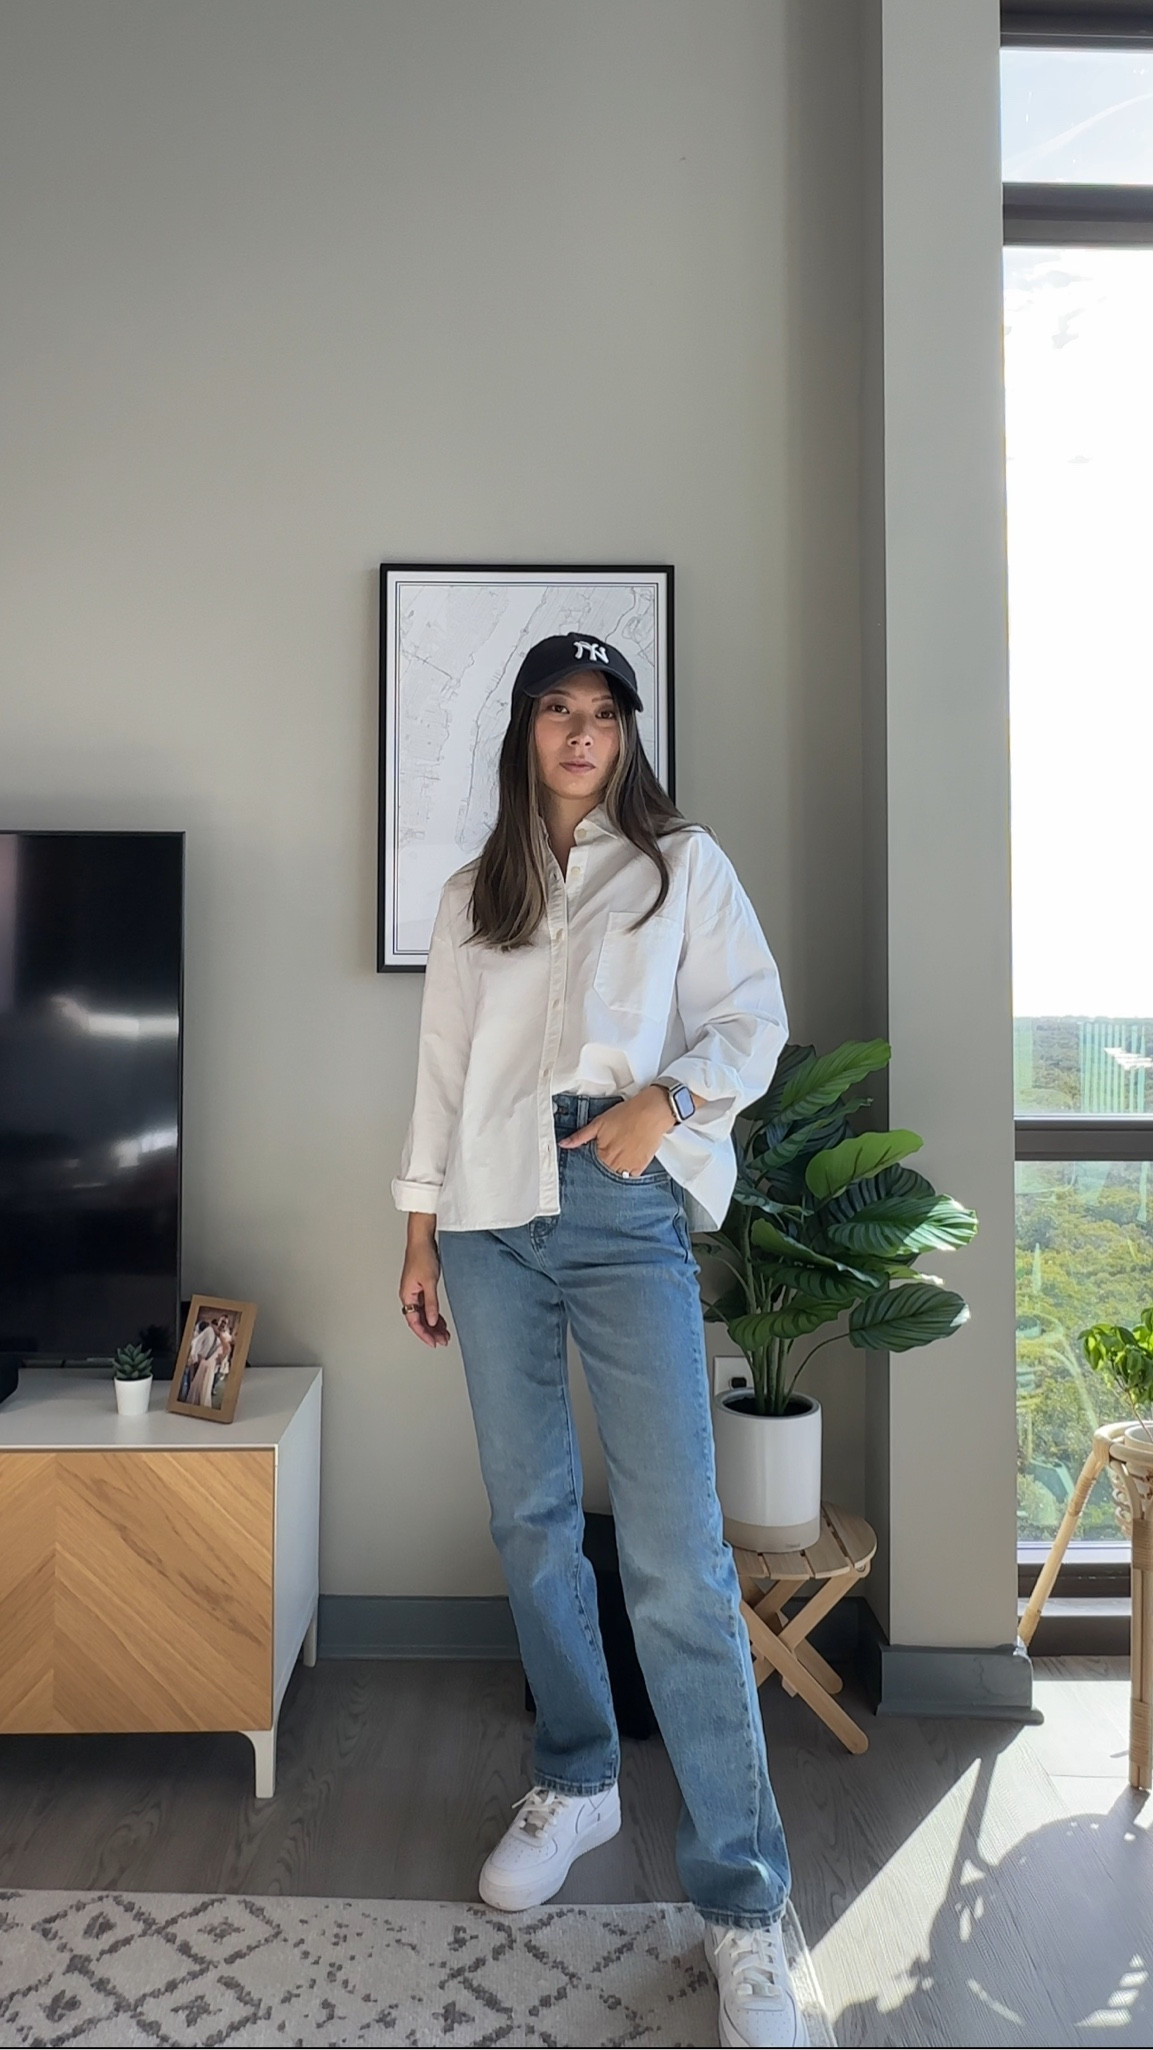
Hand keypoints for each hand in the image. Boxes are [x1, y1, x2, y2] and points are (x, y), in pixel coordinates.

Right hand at [399, 1219, 450, 1347]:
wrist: (422, 1239)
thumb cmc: (422, 1255)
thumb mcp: (429, 1282)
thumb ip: (431, 1303)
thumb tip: (431, 1321)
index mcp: (407, 1295)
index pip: (414, 1321)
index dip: (424, 1334)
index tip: (434, 1343)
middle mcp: (409, 1295)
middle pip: (418, 1320)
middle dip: (431, 1332)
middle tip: (442, 1340)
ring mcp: (415, 1292)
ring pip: (423, 1314)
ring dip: (433, 1324)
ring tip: (444, 1334)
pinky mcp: (421, 1287)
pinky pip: (426, 1306)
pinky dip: (433, 1314)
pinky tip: (440, 1320)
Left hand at [559, 1085, 676, 1176]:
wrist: (652, 1112)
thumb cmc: (627, 1114)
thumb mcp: (598, 1123)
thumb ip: (580, 1136)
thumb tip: (563, 1144)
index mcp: (602, 1154)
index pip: (590, 1166)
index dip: (591, 1160)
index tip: (596, 1153)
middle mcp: (614, 1164)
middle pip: (603, 1172)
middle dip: (603, 1165)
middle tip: (610, 1151)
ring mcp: (628, 1167)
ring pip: (616, 1175)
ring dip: (614, 1169)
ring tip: (618, 1155)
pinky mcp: (641, 1167)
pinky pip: (630, 1176)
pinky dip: (627, 1171)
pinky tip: (627, 1159)